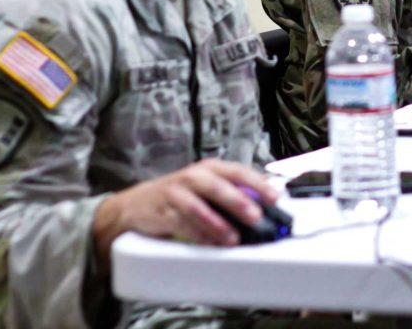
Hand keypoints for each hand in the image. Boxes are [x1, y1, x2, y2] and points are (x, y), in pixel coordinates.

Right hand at [92, 159, 277, 261]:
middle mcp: (193, 177)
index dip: (257, 184)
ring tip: (233, 238)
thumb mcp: (205, 188)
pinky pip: (183, 225)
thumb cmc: (180, 196)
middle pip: (219, 187)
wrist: (137, 205)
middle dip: (239, 202)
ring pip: (200, 208)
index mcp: (209, 168)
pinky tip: (210, 243)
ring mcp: (176, 193)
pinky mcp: (163, 212)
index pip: (237, 171)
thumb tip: (262, 208)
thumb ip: (230, 194)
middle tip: (255, 217)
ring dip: (218, 225)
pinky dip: (199, 235)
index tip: (274, 197)